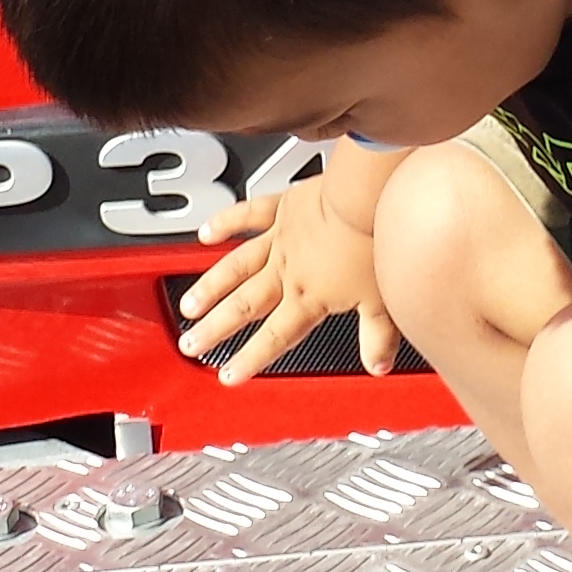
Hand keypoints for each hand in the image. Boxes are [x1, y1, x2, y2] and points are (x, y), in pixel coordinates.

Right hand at [175, 174, 400, 381]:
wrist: (368, 196)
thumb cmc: (375, 242)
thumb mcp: (382, 300)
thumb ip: (376, 336)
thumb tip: (378, 365)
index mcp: (309, 297)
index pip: (275, 337)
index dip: (250, 360)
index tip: (229, 374)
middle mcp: (287, 271)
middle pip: (244, 307)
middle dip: (215, 329)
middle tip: (191, 343)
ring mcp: (280, 239)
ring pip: (235, 268)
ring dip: (209, 288)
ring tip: (189, 305)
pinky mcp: (282, 208)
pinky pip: (247, 215)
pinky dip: (225, 223)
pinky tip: (206, 233)